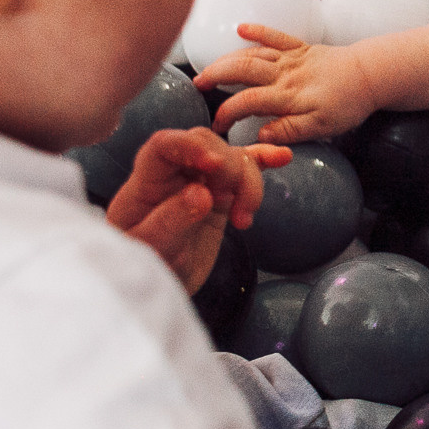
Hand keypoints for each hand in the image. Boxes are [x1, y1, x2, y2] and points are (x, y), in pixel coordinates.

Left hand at [107, 127, 292, 291]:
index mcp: (147, 183)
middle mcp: (174, 175)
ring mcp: (201, 182)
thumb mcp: (150, 250)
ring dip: (249, 181)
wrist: (162, 283)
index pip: (164, 146)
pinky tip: (281, 157)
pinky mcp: (222, 196)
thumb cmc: (147, 264)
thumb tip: (200, 193)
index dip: (190, 146)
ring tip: (245, 218)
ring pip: (231, 158)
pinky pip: (243, 171)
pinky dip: (262, 162)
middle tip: (234, 205)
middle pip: (206, 145)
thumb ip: (170, 221)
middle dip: (229, 168)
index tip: (214, 163)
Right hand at [192, 24, 378, 143]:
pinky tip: (241, 28)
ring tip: (208, 68)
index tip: (215, 127)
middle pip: (241, 71)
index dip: (226, 114)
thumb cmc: (347, 105)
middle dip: (215, 76)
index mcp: (287, 96)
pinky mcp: (301, 47)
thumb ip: (289, 131)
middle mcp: (284, 74)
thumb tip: (258, 136)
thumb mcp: (322, 127)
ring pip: (252, 54)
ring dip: (227, 58)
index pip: (246, 103)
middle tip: (197, 85)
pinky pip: (276, 36)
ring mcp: (291, 58)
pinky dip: (258, 30)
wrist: (372, 75)